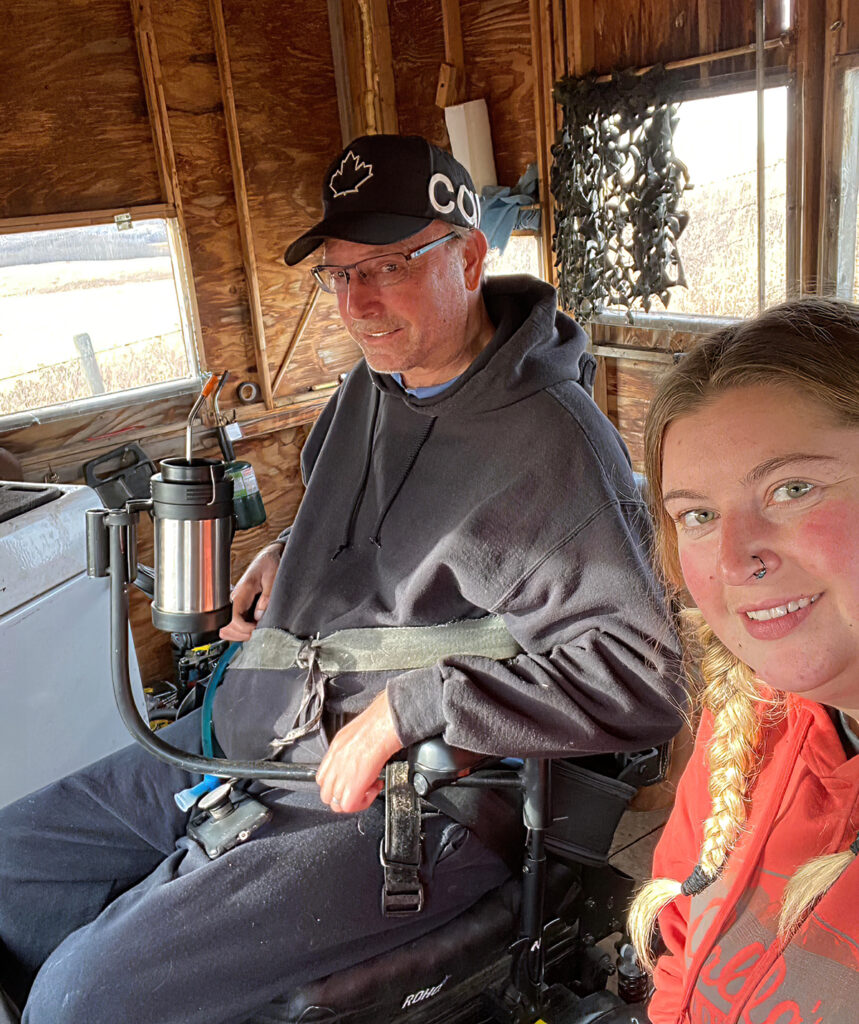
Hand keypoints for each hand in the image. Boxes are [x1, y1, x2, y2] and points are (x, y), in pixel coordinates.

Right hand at [219, 541, 283, 641]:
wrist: (267, 557)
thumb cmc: (269, 564)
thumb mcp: (273, 577)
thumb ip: (267, 596)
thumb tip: (259, 615)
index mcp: (242, 591)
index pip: (232, 618)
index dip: (243, 629)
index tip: (256, 629)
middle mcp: (234, 598)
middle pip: (226, 627)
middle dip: (241, 634)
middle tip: (258, 633)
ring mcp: (235, 603)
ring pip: (227, 628)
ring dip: (239, 635)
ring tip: (255, 632)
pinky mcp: (238, 606)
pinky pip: (233, 624)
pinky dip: (240, 631)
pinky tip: (252, 629)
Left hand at [316, 691, 401, 813]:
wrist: (382, 726)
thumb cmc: (375, 724)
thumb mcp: (354, 733)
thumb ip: (350, 748)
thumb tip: (357, 756)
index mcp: (334, 751)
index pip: (322, 779)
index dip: (335, 785)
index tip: (349, 782)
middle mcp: (334, 765)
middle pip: (326, 795)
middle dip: (342, 797)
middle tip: (358, 790)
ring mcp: (341, 776)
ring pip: (336, 804)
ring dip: (353, 801)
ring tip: (368, 790)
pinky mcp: (353, 786)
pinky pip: (350, 806)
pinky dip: (363, 802)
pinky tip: (375, 788)